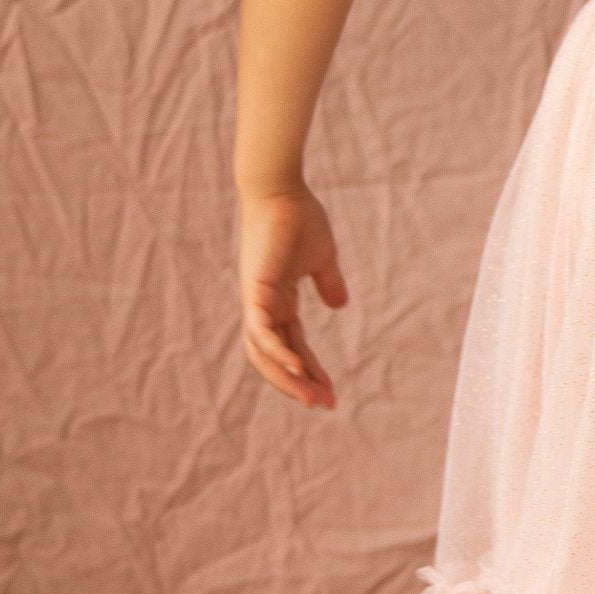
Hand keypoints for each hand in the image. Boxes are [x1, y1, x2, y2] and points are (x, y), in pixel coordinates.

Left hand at [239, 185, 347, 407]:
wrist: (280, 189)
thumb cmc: (298, 217)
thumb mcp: (322, 258)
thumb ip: (328, 283)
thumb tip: (340, 304)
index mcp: (278, 301)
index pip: (293, 345)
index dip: (310, 370)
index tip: (331, 392)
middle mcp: (263, 306)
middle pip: (275, 359)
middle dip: (298, 385)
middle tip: (324, 404)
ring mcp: (256, 300)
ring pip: (264, 353)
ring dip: (288, 379)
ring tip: (312, 398)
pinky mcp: (255, 291)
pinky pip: (262, 331)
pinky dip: (277, 352)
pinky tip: (297, 369)